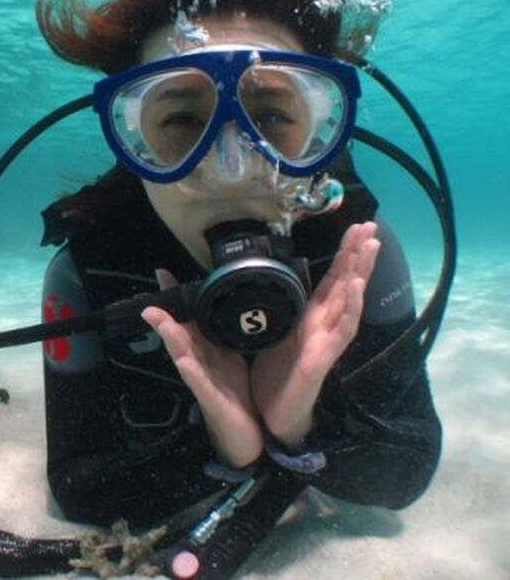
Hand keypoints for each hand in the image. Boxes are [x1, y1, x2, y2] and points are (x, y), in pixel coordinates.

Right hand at [141, 268, 262, 467]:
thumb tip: (221, 303)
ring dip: (171, 339)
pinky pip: (200, 384)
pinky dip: (190, 372)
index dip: (176, 297)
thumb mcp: (231, 358)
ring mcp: (202, 381)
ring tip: (162, 323)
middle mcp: (199, 362)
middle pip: (179, 335)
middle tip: (151, 299)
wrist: (248, 434)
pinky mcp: (211, 400)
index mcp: (206, 349)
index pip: (189, 318)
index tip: (163, 274)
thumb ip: (223, 333)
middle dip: (165, 317)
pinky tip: (183, 362)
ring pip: (183, 356)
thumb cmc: (238, 395)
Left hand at [251, 221, 380, 445]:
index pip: (330, 281)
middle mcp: (323, 327)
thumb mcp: (274, 336)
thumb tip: (274, 282)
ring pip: (348, 303)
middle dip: (358, 256)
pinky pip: (341, 333)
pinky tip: (354, 289)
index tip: (354, 228)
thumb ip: (281, 311)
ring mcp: (326, 343)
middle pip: (344, 285)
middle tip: (371, 226)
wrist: (274, 418)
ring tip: (370, 247)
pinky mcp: (322, 360)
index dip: (343, 255)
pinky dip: (349, 309)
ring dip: (360, 274)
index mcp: (309, 319)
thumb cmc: (275, 379)